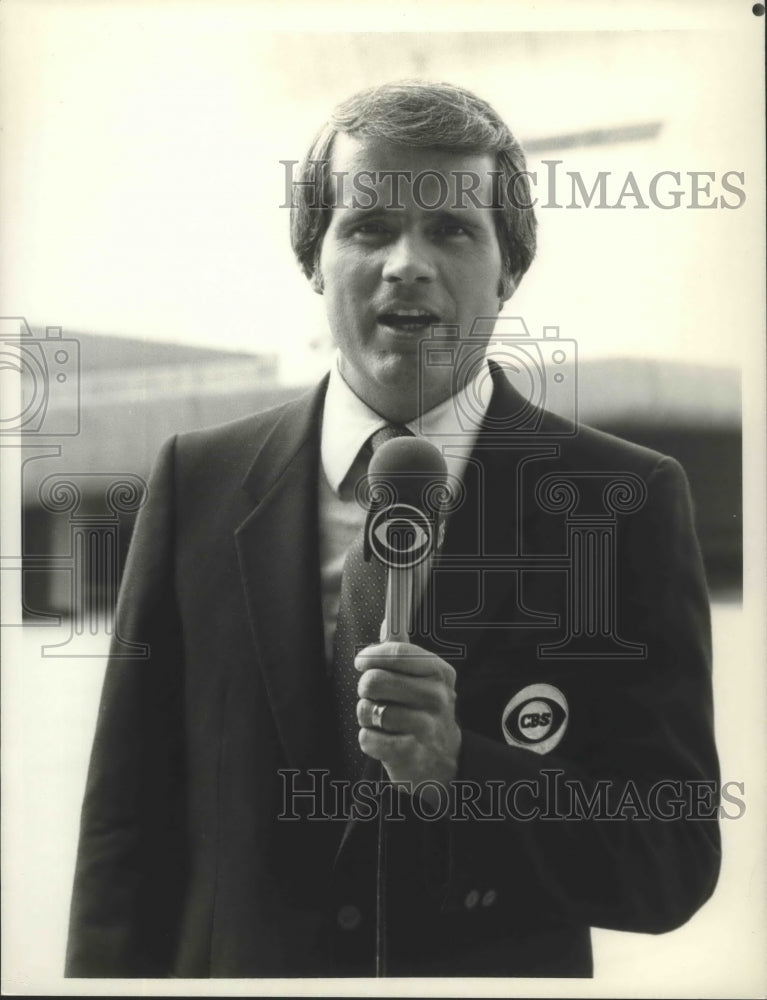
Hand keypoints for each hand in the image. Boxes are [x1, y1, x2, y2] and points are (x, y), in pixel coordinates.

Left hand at [355, 641, 460, 793]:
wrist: (442, 759)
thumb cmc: (423, 711)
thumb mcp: (422, 678)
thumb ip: (402, 651)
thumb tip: (388, 620)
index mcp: (439, 672)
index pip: (396, 652)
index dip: (371, 655)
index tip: (361, 662)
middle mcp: (437, 697)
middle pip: (375, 680)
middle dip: (366, 688)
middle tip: (373, 695)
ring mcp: (426, 726)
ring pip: (368, 709)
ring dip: (366, 715)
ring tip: (379, 718)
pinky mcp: (411, 754)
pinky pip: (367, 738)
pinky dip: (368, 739)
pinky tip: (382, 738)